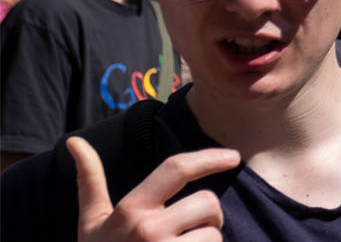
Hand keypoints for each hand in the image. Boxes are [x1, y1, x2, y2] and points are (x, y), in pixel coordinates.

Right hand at [69, 136, 239, 241]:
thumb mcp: (92, 221)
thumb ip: (90, 181)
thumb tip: (76, 141)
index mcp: (130, 211)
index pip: (175, 169)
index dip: (209, 158)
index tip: (233, 156)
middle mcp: (148, 230)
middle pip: (208, 203)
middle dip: (210, 214)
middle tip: (193, 227)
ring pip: (215, 235)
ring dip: (208, 241)